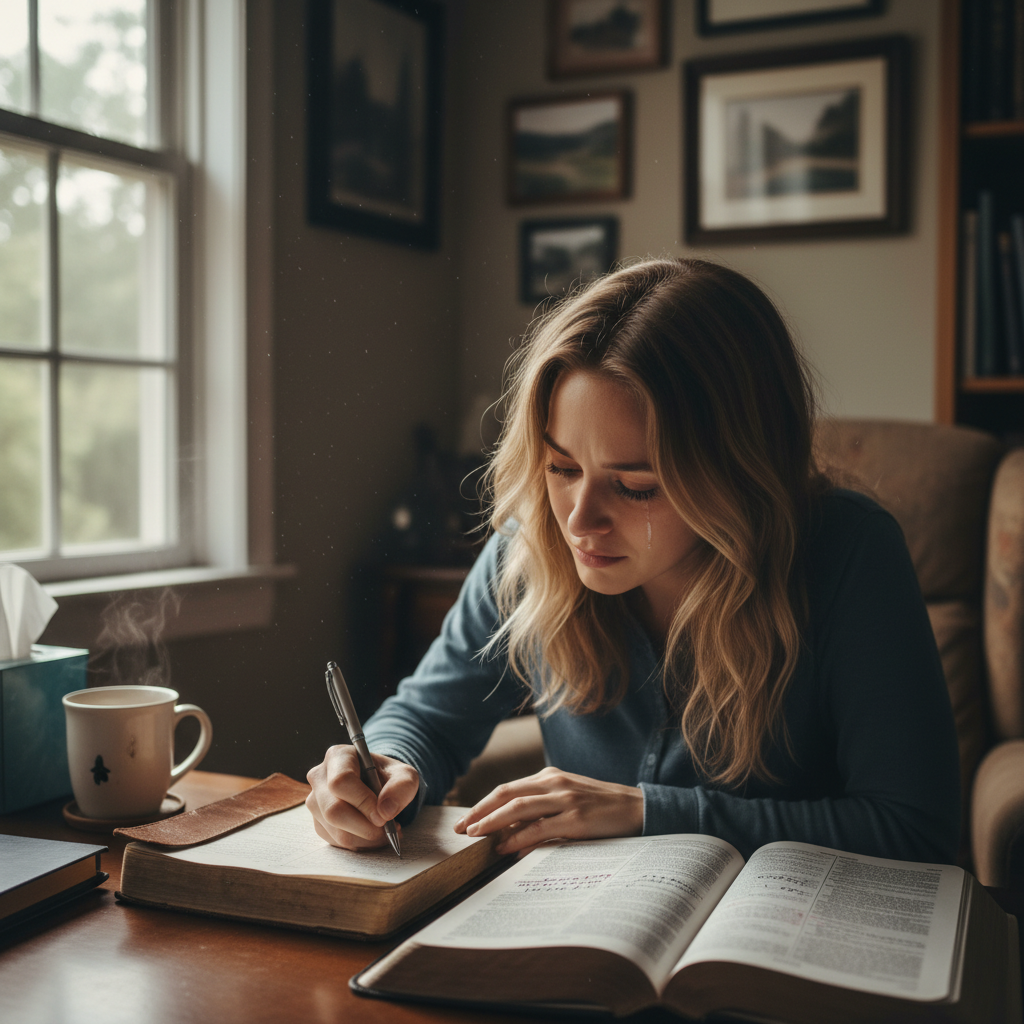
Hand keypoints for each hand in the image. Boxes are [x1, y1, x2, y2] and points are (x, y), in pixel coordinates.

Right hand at [305, 745, 418, 849]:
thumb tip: (385, 812)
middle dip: (364, 827)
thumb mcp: (404, 775)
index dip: (362, 801)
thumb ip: (401, 787)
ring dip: (365, 838)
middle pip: (333, 810)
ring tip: (385, 831)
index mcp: (338, 756)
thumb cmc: (388, 776)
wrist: (379, 785)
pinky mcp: (318, 822)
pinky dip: (359, 844)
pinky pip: (336, 841)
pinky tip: (373, 834)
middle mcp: (320, 777)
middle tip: (386, 829)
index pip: (341, 781)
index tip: (383, 816)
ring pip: (335, 830)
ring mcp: (315, 801)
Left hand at [453, 767, 643, 854]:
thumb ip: (540, 809)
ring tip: (475, 836)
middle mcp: (554, 783)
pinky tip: (506, 848)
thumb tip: (507, 831)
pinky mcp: (576, 819)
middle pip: (505, 794)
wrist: (638, 808)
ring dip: (492, 822)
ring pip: (518, 808)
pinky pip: (540, 828)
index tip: (464, 820)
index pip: (506, 789)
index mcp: (549, 776)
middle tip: (459, 829)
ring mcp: (565, 799)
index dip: (482, 805)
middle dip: (479, 812)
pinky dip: (519, 838)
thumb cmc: (599, 807)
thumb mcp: (567, 799)